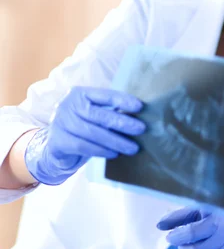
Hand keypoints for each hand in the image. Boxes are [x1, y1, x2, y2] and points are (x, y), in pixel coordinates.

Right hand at [24, 86, 145, 184]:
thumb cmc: (84, 126)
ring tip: (133, 148)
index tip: (140, 107)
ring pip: (92, 133)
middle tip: (141, 129)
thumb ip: (110, 112)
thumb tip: (140, 117)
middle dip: (122, 122)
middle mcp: (67, 105)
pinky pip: (83, 146)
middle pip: (98, 115)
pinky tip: (114, 154)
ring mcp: (60, 122)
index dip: (122, 100)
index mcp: (80, 94)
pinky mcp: (58, 141)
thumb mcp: (94, 114)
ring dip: (115, 141)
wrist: (57, 145)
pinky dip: (101, 150)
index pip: (104, 95)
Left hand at [157, 206, 223, 248]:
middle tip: (180, 242)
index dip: (177, 237)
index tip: (170, 237)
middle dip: (182, 247)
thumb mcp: (196, 212)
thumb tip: (159, 225)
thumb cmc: (212, 218)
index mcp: (215, 214)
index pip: (193, 231)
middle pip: (196, 248)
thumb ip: (177, 217)